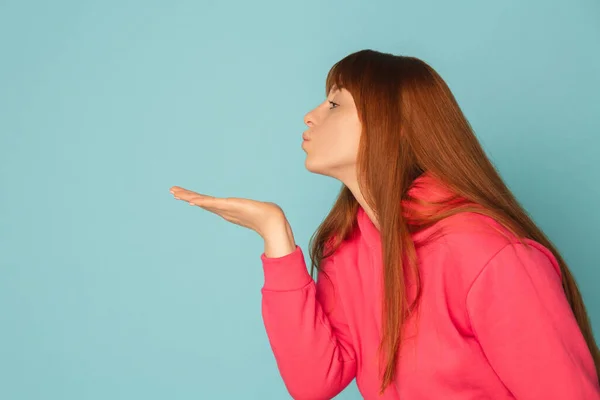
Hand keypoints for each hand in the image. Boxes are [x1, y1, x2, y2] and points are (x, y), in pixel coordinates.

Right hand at [169, 186, 287, 238]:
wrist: (272, 221)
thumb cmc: (266, 216)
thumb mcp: (255, 209)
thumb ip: (254, 209)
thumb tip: (261, 209)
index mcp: (226, 210)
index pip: (207, 203)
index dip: (195, 199)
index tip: (184, 195)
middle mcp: (223, 210)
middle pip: (201, 201)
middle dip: (186, 196)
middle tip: (172, 191)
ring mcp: (225, 209)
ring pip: (203, 202)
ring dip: (188, 197)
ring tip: (175, 193)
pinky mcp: (229, 207)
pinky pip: (211, 203)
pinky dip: (201, 202)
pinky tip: (192, 200)